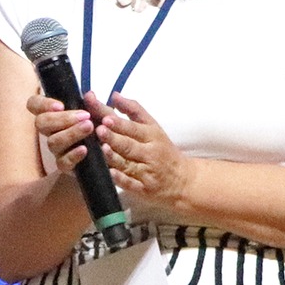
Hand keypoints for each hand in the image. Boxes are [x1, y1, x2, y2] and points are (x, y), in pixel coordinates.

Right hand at [25, 89, 99, 174]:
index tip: (60, 105)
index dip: (42, 104)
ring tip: (89, 127)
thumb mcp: (101, 115)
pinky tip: (85, 149)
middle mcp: (51, 131)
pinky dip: (73, 155)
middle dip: (62, 118)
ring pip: (52, 142)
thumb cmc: (100, 130)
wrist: (109, 155)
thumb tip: (90, 94)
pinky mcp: (65, 165)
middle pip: (41, 123)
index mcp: (54, 114)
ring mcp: (56, 149)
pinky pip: (63, 162)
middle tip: (85, 115)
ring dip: (71, 133)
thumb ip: (95, 106)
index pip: (34, 104)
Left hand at [99, 94, 190, 209]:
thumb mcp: (153, 127)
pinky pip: (131, 184)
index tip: (106, 116)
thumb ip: (134, 110)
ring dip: (115, 156)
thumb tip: (114, 95)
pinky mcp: (143, 189)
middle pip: (129, 144)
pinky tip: (111, 173)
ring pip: (128, 163)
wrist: (183, 180)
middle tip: (100, 128)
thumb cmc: (163, 150)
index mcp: (151, 135)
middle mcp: (149, 152)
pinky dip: (121, 179)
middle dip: (115, 136)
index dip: (119, 122)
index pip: (133, 126)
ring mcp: (146, 172)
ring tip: (103, 148)